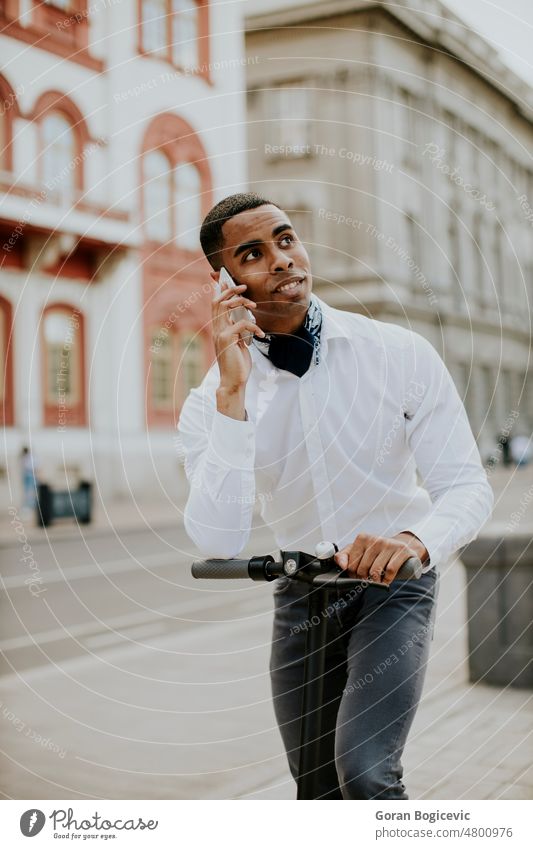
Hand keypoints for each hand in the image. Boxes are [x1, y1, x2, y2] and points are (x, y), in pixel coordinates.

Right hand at [211, 273, 264, 391]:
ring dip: (242, 302)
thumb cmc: (238, 364)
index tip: (228, 281)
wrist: (234, 381)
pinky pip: (242, 324)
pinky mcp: (227, 339)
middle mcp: (216, 329)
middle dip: (230, 290)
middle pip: (218, 301)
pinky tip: (261, 336)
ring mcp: (220, 334)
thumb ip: (238, 331)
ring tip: (254, 306)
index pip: (215, 305)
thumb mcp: (239, 343)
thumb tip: (245, 319)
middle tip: (244, 288)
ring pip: (226, 307)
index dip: (221, 291)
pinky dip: (255, 327)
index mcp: (218, 329)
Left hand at [334, 531, 427, 585]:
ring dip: (375, 581)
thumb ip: (343, 556)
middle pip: (363, 568)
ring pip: (375, 570)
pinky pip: (390, 570)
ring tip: (376, 581)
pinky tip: (386, 580)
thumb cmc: (376, 552)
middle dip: (364, 579)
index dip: (353, 574)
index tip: (357, 576)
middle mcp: (375, 539)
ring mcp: (389, 544)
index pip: (351, 564)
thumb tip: (342, 565)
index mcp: (362, 538)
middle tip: (367, 580)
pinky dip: (387, 580)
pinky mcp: (402, 551)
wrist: (401, 547)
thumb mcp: (358, 551)